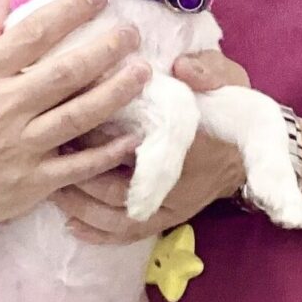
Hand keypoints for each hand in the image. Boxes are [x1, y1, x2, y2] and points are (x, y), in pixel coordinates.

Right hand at [0, 0, 151, 241]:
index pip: (32, 35)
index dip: (68, 12)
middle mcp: (2, 108)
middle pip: (63, 74)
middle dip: (103, 50)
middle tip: (132, 32)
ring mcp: (21, 147)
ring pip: (77, 116)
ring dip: (115, 93)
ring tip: (143, 72)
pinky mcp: (36, 181)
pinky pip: (79, 165)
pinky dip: (108, 152)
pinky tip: (134, 135)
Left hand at [50, 50, 250, 243]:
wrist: (251, 153)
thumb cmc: (233, 112)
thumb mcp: (229, 80)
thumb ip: (208, 70)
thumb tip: (182, 67)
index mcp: (187, 148)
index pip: (138, 149)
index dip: (102, 140)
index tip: (74, 121)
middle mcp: (175, 186)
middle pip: (116, 190)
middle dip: (80, 174)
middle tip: (50, 152)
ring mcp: (169, 208)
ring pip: (116, 218)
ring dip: (81, 204)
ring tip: (51, 186)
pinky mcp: (166, 220)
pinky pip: (127, 235)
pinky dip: (98, 233)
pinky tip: (71, 224)